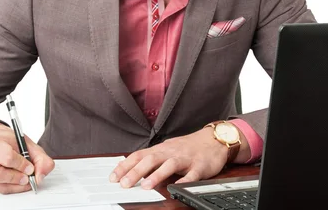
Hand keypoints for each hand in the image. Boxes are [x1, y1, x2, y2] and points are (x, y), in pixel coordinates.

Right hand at [0, 124, 54, 193]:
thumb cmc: (11, 142)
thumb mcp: (29, 144)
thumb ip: (41, 159)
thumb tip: (40, 176)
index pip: (7, 157)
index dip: (21, 165)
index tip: (30, 168)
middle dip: (16, 178)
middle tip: (27, 177)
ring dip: (15, 185)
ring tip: (25, 180)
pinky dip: (11, 187)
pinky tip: (18, 182)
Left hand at [109, 126, 248, 189]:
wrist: (214, 140)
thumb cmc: (188, 147)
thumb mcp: (167, 150)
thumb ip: (151, 159)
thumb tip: (130, 170)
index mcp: (161, 149)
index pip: (139, 156)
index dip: (125, 166)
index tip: (113, 177)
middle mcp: (171, 152)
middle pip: (151, 159)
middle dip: (136, 172)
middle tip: (124, 184)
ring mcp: (186, 158)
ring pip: (170, 165)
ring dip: (157, 175)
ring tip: (146, 186)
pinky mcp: (200, 166)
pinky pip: (192, 174)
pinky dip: (185, 180)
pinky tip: (177, 187)